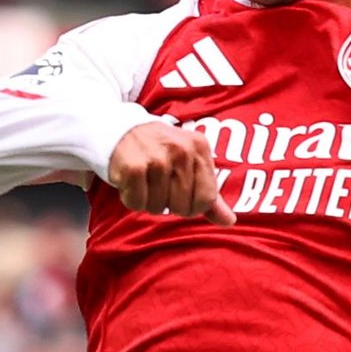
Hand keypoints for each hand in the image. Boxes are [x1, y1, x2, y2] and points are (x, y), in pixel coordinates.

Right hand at [107, 123, 235, 226]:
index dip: (192, 206)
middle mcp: (180, 150)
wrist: (120, 129)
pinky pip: (137, 203)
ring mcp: (157, 157)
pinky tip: (131, 181)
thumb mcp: (190, 164)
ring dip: (148, 201)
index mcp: (199, 147)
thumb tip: (230, 222)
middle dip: (168, 204)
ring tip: (144, 180)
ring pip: (158, 207)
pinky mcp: (133, 167)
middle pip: (182, 207)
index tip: (180, 194)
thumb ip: (210, 194)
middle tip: (158, 185)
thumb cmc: (160, 151)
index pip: (206, 198)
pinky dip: (131, 199)